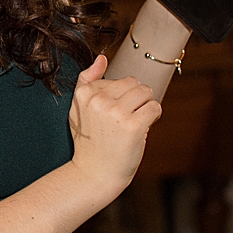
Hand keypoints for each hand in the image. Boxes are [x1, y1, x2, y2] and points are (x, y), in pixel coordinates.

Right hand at [68, 55, 161, 198]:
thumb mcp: (78, 109)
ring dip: (145, 106)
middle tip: (124, 120)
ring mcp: (116, 113)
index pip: (117, 79)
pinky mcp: (133, 125)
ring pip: (146, 92)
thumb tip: (102, 58)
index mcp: (85, 94)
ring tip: (134, 122)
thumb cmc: (89, 142)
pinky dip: (153, 117)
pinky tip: (142, 129)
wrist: (94, 173)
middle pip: (133, 83)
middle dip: (135, 99)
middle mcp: (99, 101)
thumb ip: (87, 81)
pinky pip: (155, 107)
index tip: (110, 115)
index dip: (120, 97)